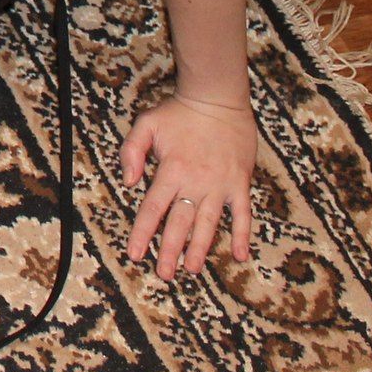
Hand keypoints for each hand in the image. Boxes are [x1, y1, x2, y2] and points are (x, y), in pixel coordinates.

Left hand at [120, 89, 258, 278]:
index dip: (143, 233)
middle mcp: (195, 182)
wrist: (219, 98)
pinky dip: (243, 234)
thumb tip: (128, 182)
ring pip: (208, 223)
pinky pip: (242, 213)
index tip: (135, 254)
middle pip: (179, 223)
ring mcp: (220, 185)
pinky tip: (241, 255)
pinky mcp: (240, 183)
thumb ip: (131, 151)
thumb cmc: (179, 111)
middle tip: (164, 274)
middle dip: (170, 250)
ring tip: (191, 269)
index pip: (153, 209)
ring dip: (199, 248)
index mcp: (171, 170)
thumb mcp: (146, 124)